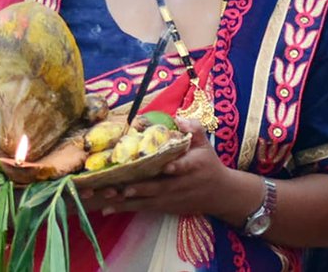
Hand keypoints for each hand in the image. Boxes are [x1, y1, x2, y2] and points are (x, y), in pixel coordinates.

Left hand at [86, 118, 236, 217]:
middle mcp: (181, 183)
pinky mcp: (165, 206)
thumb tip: (178, 118)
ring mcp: (172, 197)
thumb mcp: (205, 144)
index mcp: (193, 165)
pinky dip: (125, 208)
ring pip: (148, 200)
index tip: (168, 167)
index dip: (177, 167)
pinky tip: (107, 209)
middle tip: (124, 187)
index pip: (185, 166)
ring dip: (126, 200)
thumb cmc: (208, 164)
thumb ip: (193, 128)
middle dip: (142, 188)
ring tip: (107, 196)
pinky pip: (143, 208)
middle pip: (161, 187)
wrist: (220, 193)